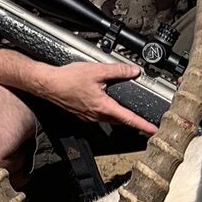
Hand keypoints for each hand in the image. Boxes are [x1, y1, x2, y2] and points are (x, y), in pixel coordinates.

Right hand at [41, 59, 158, 136]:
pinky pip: (101, 116)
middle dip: (135, 123)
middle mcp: (97, 115)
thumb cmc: (68, 79)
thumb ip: (118, 70)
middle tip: (147, 123)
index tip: (154, 131)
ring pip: (111, 120)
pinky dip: (109, 113)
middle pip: (121, 122)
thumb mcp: (97, 70)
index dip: (143, 125)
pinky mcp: (82, 114)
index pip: (129, 119)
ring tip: (132, 115)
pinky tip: (110, 105)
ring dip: (122, 118)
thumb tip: (133, 70)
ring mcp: (89, 117)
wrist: (47, 84)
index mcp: (103, 107)